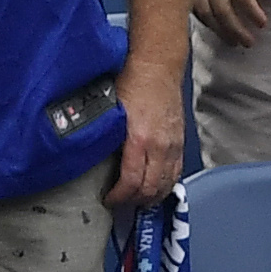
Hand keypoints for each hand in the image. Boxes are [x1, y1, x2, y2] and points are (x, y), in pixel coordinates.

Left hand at [110, 54, 184, 208]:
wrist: (157, 67)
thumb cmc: (131, 83)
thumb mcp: (110, 112)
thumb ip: (104, 138)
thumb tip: (89, 159)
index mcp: (139, 140)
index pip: (132, 182)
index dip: (119, 197)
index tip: (108, 200)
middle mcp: (160, 146)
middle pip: (152, 188)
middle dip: (135, 201)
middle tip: (121, 204)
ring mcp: (174, 144)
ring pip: (168, 183)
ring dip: (153, 196)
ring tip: (138, 200)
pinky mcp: (180, 141)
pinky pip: (177, 171)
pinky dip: (167, 184)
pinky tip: (157, 187)